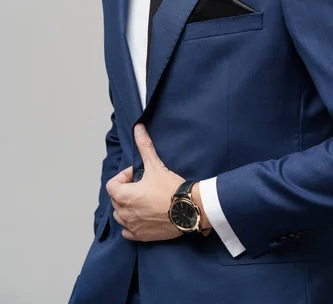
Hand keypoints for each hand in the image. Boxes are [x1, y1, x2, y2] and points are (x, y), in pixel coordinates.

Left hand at [106, 123, 185, 240]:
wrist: (189, 209)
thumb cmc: (171, 188)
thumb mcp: (155, 165)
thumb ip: (144, 146)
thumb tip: (138, 127)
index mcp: (124, 196)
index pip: (112, 184)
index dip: (123, 177)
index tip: (137, 175)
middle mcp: (124, 213)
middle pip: (116, 199)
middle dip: (125, 191)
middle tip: (142, 185)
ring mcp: (132, 226)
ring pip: (120, 215)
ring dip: (127, 207)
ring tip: (142, 200)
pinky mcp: (141, 236)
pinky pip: (127, 231)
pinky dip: (131, 224)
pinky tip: (143, 216)